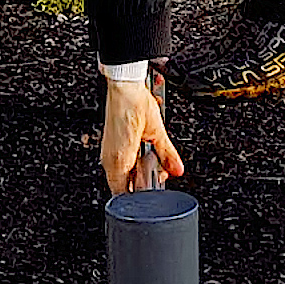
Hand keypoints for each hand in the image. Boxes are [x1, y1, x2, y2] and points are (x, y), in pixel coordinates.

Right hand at [100, 74, 184, 193]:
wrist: (123, 85)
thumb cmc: (134, 104)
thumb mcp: (157, 131)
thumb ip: (168, 154)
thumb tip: (177, 169)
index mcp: (119, 160)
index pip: (123, 195)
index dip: (139, 197)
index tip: (152, 189)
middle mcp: (109, 159)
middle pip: (122, 185)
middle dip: (140, 183)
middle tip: (156, 172)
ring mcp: (107, 151)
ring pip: (120, 173)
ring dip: (136, 171)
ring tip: (150, 158)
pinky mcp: (109, 143)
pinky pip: (119, 161)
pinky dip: (131, 161)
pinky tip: (142, 149)